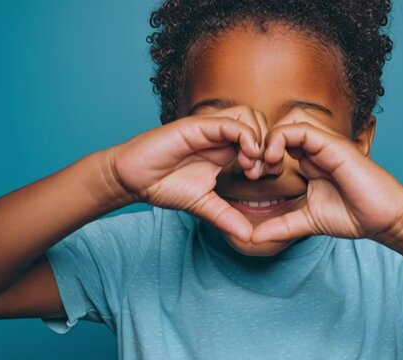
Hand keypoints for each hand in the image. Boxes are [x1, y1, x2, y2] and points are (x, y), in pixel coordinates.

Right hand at [111, 106, 264, 241]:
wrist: (133, 179)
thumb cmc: (164, 186)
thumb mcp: (203, 205)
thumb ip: (226, 217)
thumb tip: (248, 237)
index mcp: (224, 150)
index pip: (259, 139)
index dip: (268, 156)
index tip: (264, 178)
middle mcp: (220, 136)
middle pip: (260, 122)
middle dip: (268, 145)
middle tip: (261, 171)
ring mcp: (210, 128)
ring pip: (249, 115)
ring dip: (258, 139)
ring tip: (251, 164)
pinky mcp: (198, 125)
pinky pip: (230, 122)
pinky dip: (245, 136)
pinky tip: (245, 157)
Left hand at [251, 109, 402, 244]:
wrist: (384, 219)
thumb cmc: (353, 216)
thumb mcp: (307, 222)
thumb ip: (281, 226)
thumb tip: (253, 239)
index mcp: (311, 160)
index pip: (279, 142)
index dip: (261, 155)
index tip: (252, 176)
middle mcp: (317, 148)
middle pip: (282, 126)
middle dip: (261, 143)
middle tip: (254, 169)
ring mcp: (326, 144)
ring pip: (290, 121)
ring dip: (269, 139)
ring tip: (264, 164)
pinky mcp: (333, 145)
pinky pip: (301, 128)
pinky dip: (281, 138)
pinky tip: (274, 160)